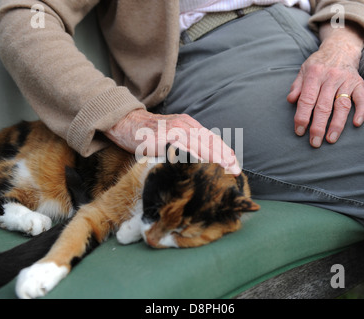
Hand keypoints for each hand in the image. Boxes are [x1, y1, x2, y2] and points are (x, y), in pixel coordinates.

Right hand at [105, 109, 240, 174]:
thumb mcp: (171, 137)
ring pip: (200, 143)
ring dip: (214, 156)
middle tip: (236, 170)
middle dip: (224, 156)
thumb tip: (198, 161)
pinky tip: (204, 163)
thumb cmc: (149, 134)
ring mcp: (176, 129)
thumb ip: (185, 145)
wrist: (127, 124)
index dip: (225, 151)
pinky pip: (183, 146)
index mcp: (189, 125)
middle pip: (209, 141)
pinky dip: (195, 154)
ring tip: (225, 167)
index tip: (235, 164)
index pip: (211, 139)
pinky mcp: (165, 135)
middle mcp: (185, 124)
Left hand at [287, 22, 363, 147]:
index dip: (302, 117)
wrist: (340, 48)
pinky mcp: (360, 83)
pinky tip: (356, 124)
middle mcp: (331, 77)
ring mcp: (347, 81)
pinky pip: (363, 99)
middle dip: (318, 126)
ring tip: (331, 139)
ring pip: (342, 105)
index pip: (307, 99)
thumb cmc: (318, 64)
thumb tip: (290, 100)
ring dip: (337, 124)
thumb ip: (297, 86)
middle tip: (314, 142)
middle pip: (324, 105)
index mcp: (314, 74)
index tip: (299, 131)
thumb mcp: (303, 70)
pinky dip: (362, 111)